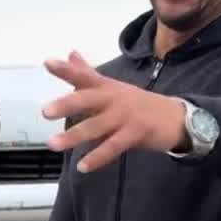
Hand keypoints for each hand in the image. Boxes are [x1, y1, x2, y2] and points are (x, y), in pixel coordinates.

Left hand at [43, 51, 187, 171]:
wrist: (174, 117)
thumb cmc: (137, 103)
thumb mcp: (112, 86)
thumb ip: (88, 74)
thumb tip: (70, 54)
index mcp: (106, 87)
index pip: (84, 76)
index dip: (67, 69)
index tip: (48, 63)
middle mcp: (114, 98)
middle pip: (87, 100)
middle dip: (67, 104)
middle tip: (46, 111)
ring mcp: (125, 116)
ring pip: (96, 127)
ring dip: (74, 136)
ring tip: (53, 144)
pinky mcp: (135, 133)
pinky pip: (112, 147)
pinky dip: (97, 157)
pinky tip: (82, 166)